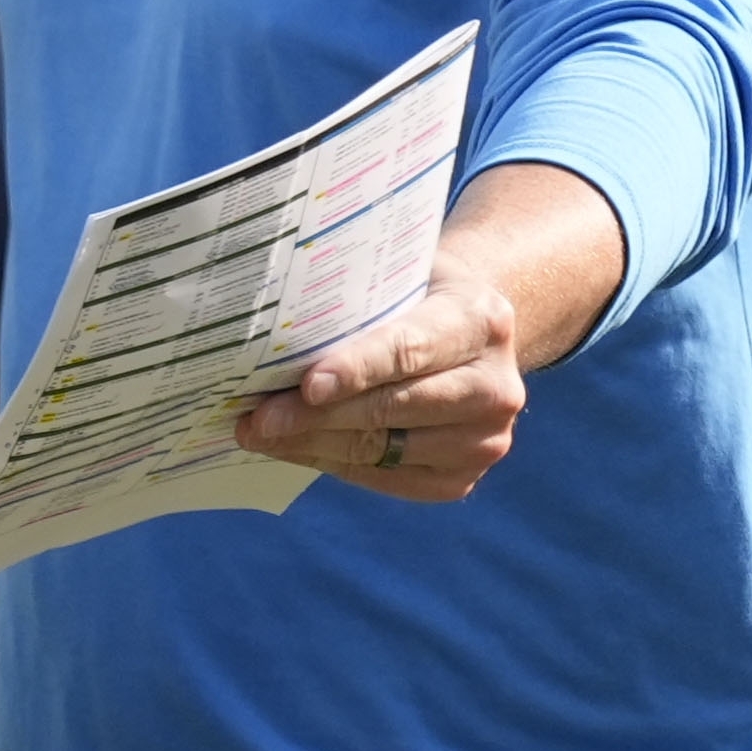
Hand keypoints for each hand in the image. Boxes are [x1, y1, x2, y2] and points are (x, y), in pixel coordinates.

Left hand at [232, 265, 525, 501]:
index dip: (357, 369)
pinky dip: (332, 462)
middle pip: (391, 407)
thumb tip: (266, 331)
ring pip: (380, 448)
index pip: (410, 349)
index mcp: (481, 319)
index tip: (308, 384)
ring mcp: (484, 439)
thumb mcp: (398, 273)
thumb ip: (352, 295)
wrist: (468, 333)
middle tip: (256, 418)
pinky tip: (294, 446)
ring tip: (259, 432)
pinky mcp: (462, 477)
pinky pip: (384, 476)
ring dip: (313, 443)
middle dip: (316, 416)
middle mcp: (495, 386)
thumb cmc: (415, 295)